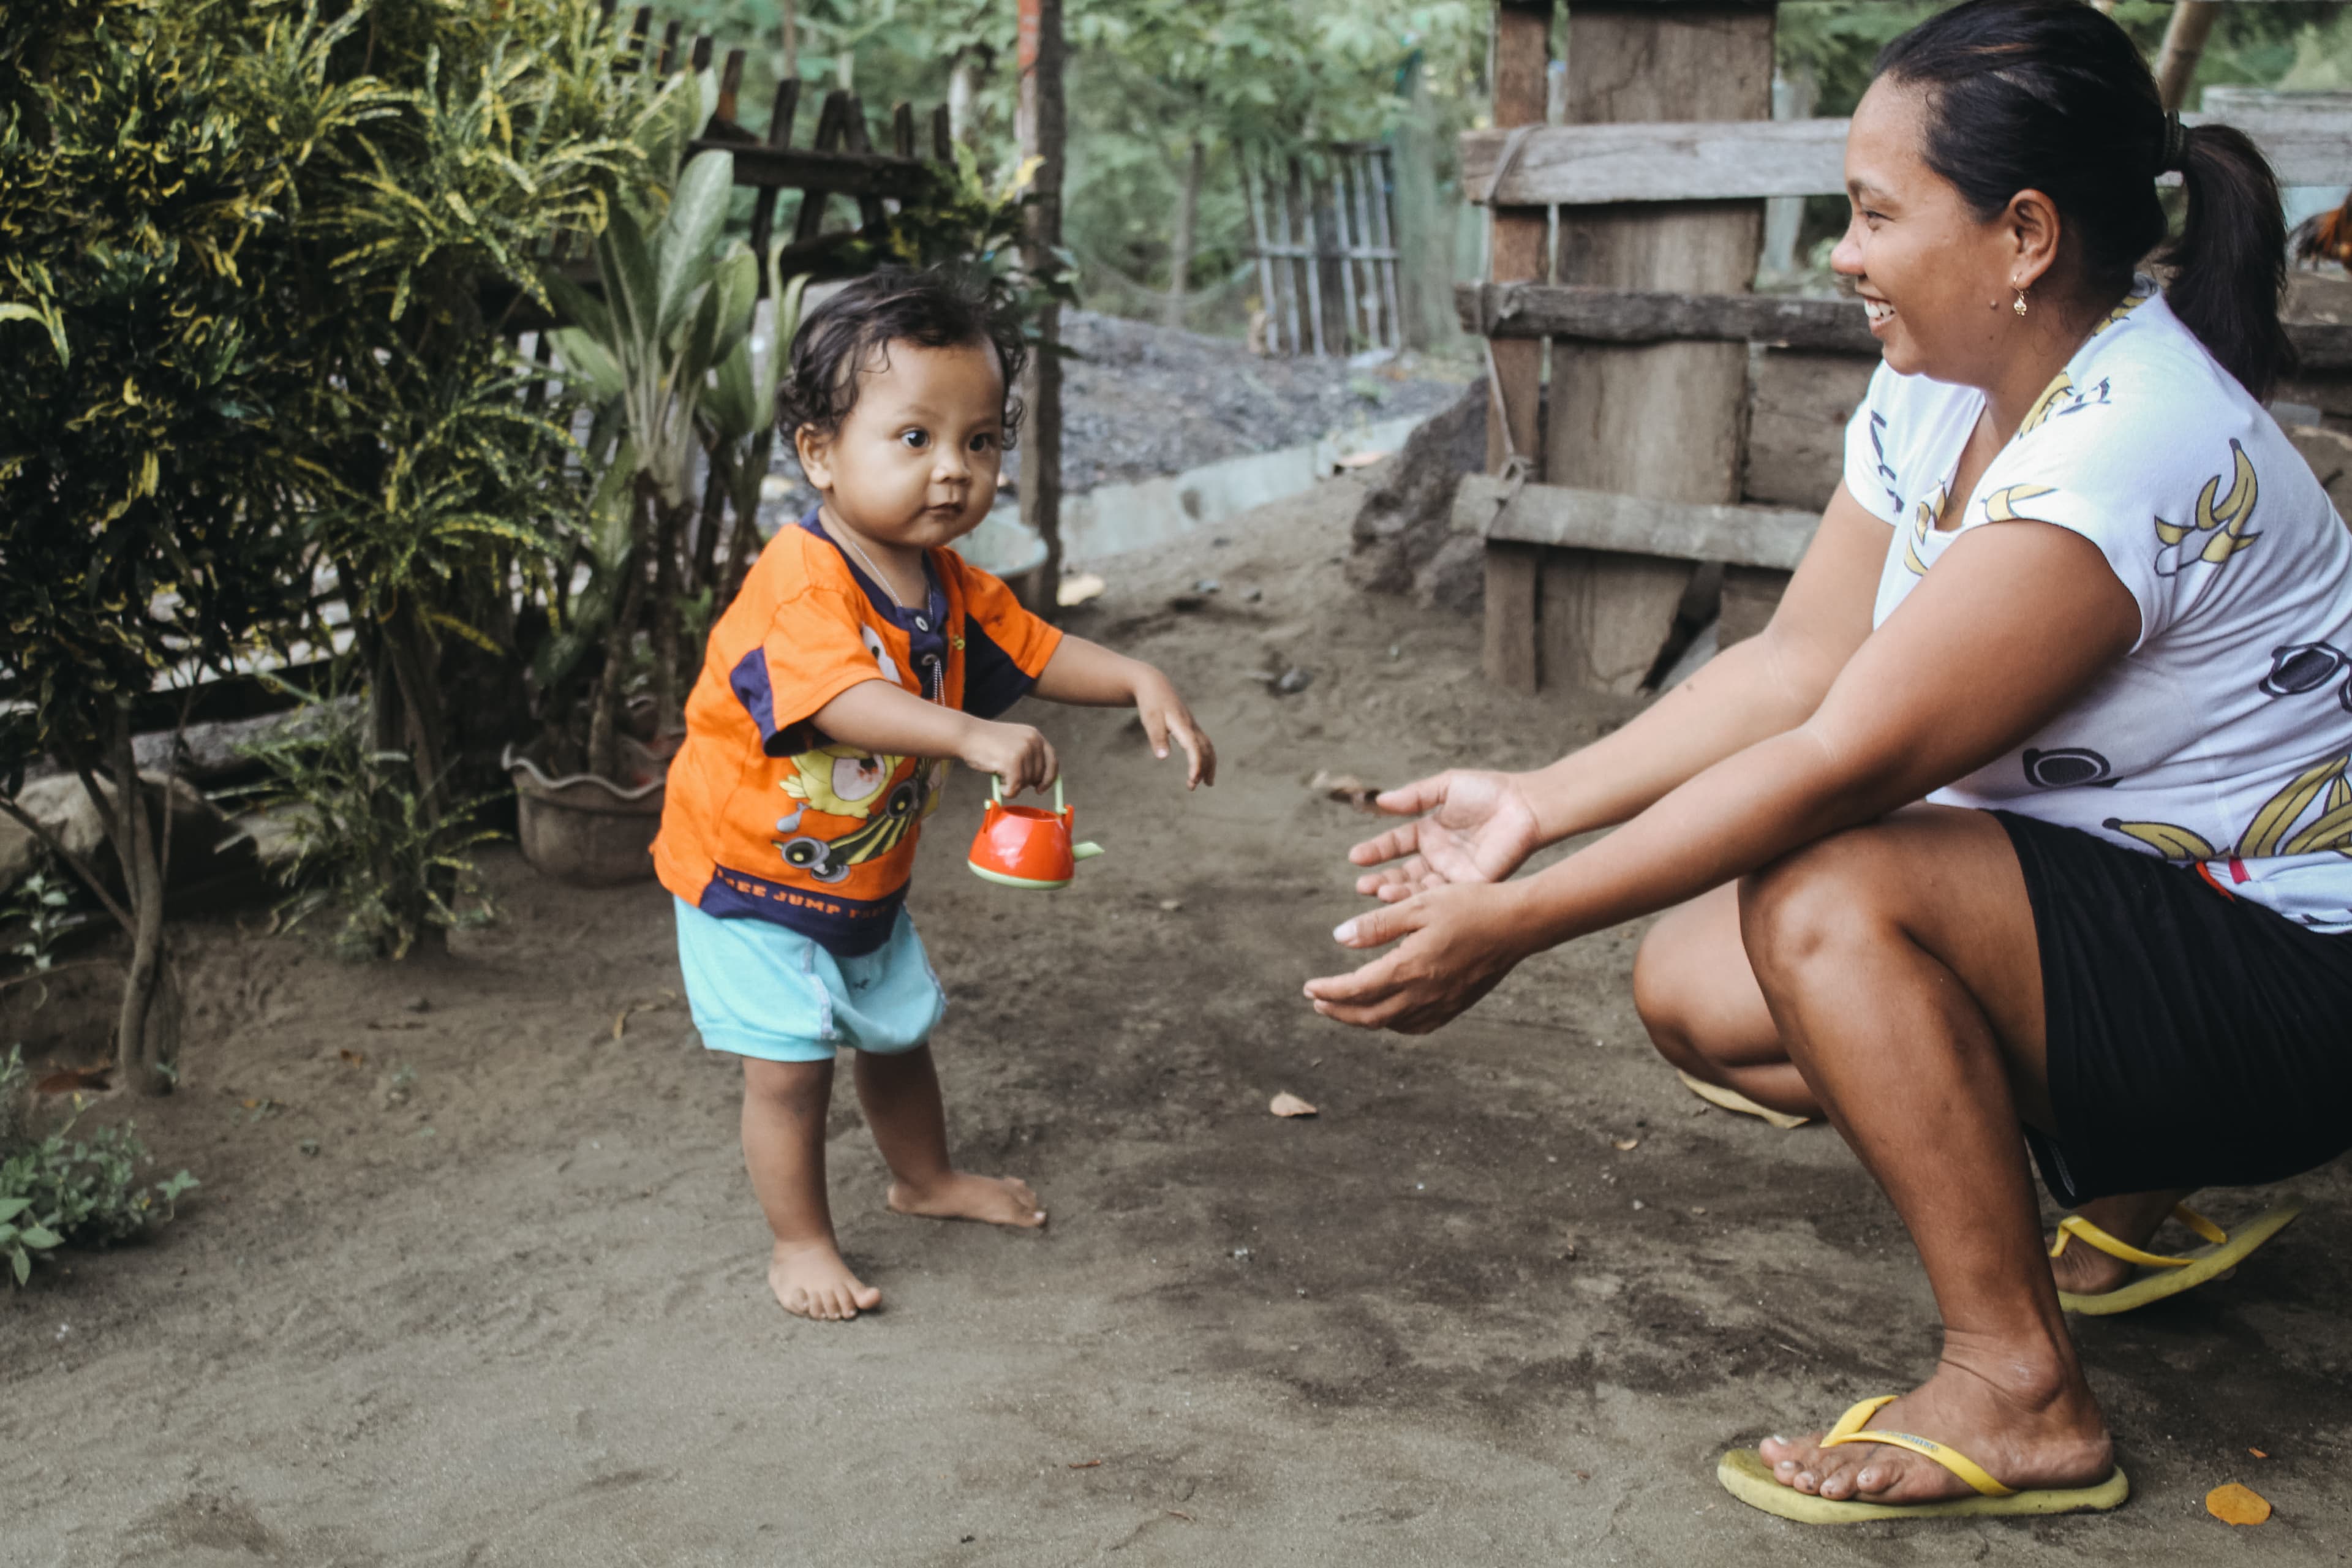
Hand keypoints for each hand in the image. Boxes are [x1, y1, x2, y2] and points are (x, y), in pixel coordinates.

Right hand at [960, 718, 1057, 796]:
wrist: (966, 734)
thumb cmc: (986, 742)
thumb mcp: (1013, 743)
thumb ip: (1028, 756)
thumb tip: (1039, 782)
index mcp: (1035, 735)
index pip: (1052, 760)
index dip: (1049, 777)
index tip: (1041, 788)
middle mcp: (1033, 741)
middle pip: (1039, 775)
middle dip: (1025, 782)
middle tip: (1008, 777)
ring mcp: (1024, 750)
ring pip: (1026, 783)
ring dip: (1013, 785)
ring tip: (999, 773)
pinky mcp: (1013, 762)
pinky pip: (1015, 788)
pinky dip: (1008, 791)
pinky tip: (999, 785)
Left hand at [1132, 668, 1215, 787]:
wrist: (1154, 684)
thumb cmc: (1150, 702)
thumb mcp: (1150, 719)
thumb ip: (1157, 738)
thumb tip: (1163, 757)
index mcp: (1182, 725)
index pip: (1194, 747)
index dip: (1196, 764)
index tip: (1192, 780)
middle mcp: (1191, 726)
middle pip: (1205, 749)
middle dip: (1203, 769)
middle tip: (1192, 787)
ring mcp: (1192, 725)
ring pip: (1207, 747)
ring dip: (1209, 765)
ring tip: (1207, 782)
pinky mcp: (1189, 726)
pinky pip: (1203, 743)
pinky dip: (1205, 756)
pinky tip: (1200, 766)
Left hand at [1302, 881, 1534, 1033]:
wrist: (1519, 924)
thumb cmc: (1471, 906)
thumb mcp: (1419, 905)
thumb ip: (1377, 924)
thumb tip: (1339, 938)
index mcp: (1410, 968)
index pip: (1356, 990)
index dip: (1329, 991)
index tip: (1309, 987)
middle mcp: (1424, 994)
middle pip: (1368, 1016)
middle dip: (1338, 1012)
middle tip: (1318, 1002)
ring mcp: (1442, 1004)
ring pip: (1392, 1024)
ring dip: (1363, 1019)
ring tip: (1345, 1007)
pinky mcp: (1457, 1005)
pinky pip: (1417, 1026)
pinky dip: (1394, 1023)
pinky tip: (1388, 1013)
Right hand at [1348, 770, 1543, 902]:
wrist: (1525, 804)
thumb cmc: (1489, 791)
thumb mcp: (1445, 786)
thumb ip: (1414, 797)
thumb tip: (1380, 801)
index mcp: (1430, 832)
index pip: (1396, 844)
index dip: (1376, 851)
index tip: (1355, 857)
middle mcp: (1439, 855)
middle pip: (1403, 872)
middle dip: (1381, 879)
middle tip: (1362, 886)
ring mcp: (1454, 873)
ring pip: (1420, 888)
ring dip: (1399, 892)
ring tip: (1379, 892)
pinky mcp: (1472, 885)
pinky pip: (1444, 896)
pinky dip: (1425, 899)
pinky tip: (1408, 899)